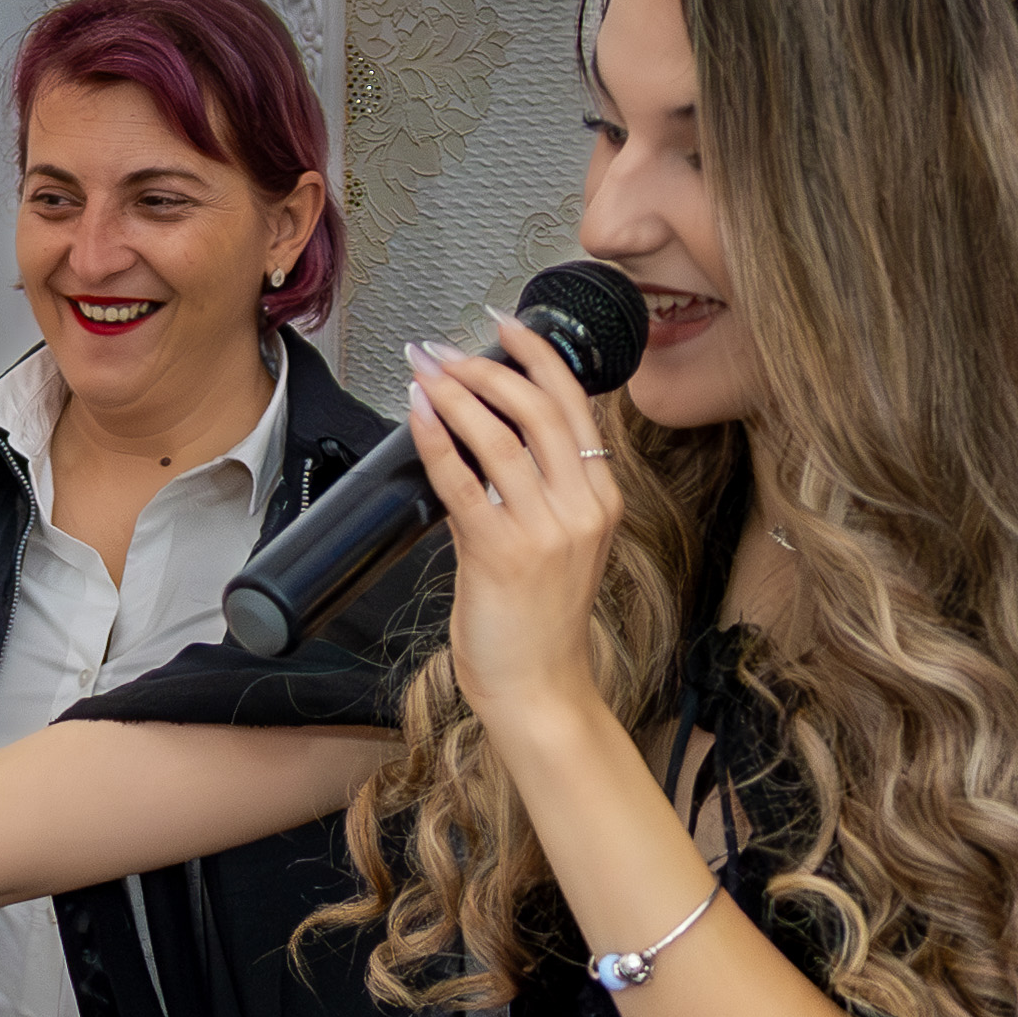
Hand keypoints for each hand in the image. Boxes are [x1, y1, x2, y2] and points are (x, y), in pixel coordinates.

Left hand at [404, 314, 629, 740]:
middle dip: (488, 366)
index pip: (576, 406)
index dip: (539, 356)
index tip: (506, 326)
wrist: (540, 691)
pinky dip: (436, 440)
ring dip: (456, 393)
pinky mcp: (503, 553)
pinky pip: (464, 481)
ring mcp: (547, 531)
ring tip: (426, 370)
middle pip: (541, 408)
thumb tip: (471, 448)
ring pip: (501, 436)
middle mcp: (582, 508)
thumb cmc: (538, 626)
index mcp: (600, 500)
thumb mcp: (551, 548)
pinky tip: (417, 415)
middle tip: (446, 349)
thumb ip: (522, 495)